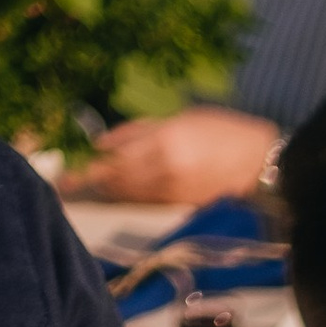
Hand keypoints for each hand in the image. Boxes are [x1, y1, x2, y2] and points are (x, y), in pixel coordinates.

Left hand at [61, 106, 279, 208]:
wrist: (260, 163)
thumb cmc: (221, 130)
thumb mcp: (179, 118)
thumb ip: (138, 131)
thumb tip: (101, 143)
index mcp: (164, 141)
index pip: (114, 157)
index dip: (87, 167)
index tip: (64, 173)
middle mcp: (165, 170)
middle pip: (116, 181)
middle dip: (90, 184)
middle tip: (66, 185)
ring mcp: (174, 193)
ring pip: (128, 197)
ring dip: (106, 194)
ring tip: (86, 192)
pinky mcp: (182, 208)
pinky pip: (146, 206)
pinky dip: (128, 201)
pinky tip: (119, 197)